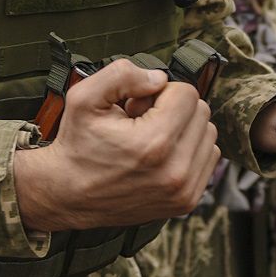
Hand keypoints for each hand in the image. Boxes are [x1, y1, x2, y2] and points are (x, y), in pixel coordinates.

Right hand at [11, 59, 219, 231]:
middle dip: (174, 109)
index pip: (188, 93)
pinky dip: (189, 150)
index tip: (138, 105)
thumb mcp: (85, 97)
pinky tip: (160, 155)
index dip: (161, 91)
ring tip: (150, 139)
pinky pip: (208, 158)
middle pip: (201, 112)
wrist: (67, 194)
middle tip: (141, 121)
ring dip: (184, 129)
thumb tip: (159, 79)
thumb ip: (123, 74)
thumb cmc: (77, 146)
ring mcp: (183, 190)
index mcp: (154, 143)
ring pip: (208, 134)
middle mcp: (175, 170)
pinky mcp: (186, 202)